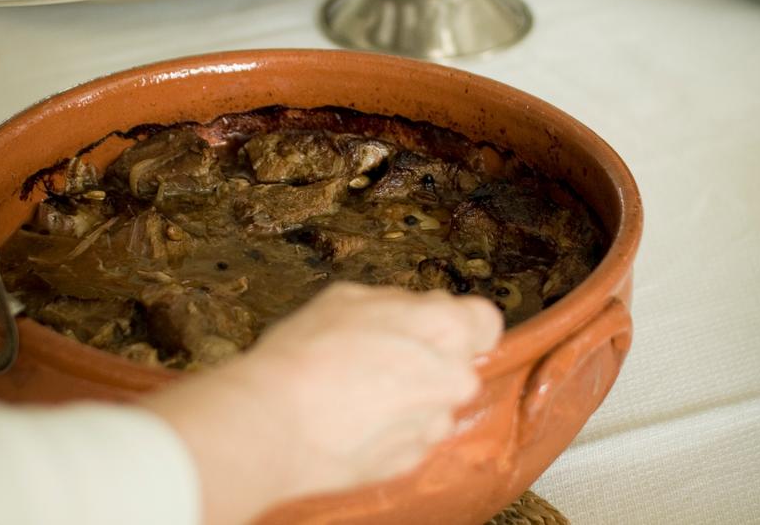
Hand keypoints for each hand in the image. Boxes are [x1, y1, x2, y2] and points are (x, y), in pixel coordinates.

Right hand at [140, 282, 502, 524]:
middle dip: (428, 363)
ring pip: (432, 406)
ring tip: (356, 394)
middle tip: (380, 360)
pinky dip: (387, 433)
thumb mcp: (347, 298)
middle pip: (456, 366)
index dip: (459, 323)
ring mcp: (432, 426)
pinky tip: (352, 422)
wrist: (273, 424)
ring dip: (407, 401)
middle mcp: (453, 379)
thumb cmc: (307, 355)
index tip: (433, 328)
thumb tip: (409, 310)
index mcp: (446, 328)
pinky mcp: (410, 462)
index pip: (485, 321)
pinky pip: (408, 440)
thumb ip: (396, 303)